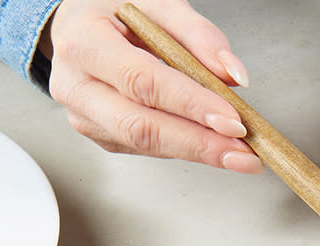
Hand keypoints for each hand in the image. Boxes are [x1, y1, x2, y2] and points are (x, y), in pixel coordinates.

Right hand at [42, 0, 262, 172]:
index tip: (232, 120)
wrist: (76, 26)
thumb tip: (233, 75)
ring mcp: (84, 116)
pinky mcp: (99, 134)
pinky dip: (182, 147)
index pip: (142, 81)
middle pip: (141, 126)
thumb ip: (199, 34)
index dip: (190, 104)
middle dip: (198, 143)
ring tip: (239, 155)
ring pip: (144, 143)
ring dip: (197, 152)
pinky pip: (145, 147)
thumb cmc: (114, 13)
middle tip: (243, 152)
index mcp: (85, 44)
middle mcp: (77, 86)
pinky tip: (210, 146)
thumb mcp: (158, 4)